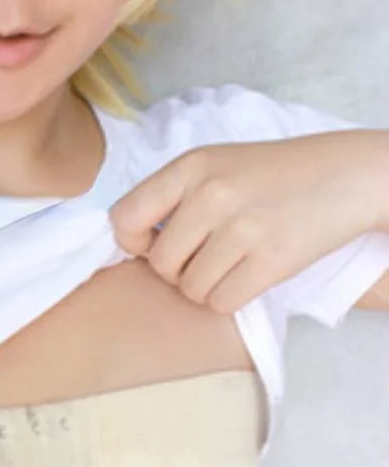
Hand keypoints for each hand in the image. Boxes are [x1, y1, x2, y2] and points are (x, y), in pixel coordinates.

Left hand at [110, 130, 387, 312]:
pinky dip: (230, 298)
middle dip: (176, 269)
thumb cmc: (270, 174)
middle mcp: (211, 195)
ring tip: (229, 263)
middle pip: (159, 263)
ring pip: (189, 289)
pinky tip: (247, 275)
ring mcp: (242, 229)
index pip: (125, 218)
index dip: (133, 241)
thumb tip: (128, 241)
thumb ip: (171, 194)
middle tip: (204, 255)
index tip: (154, 242)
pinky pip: (221, 302)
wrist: (342, 176)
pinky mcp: (271, 261)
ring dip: (205, 287)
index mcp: (190, 166)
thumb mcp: (214, 164)